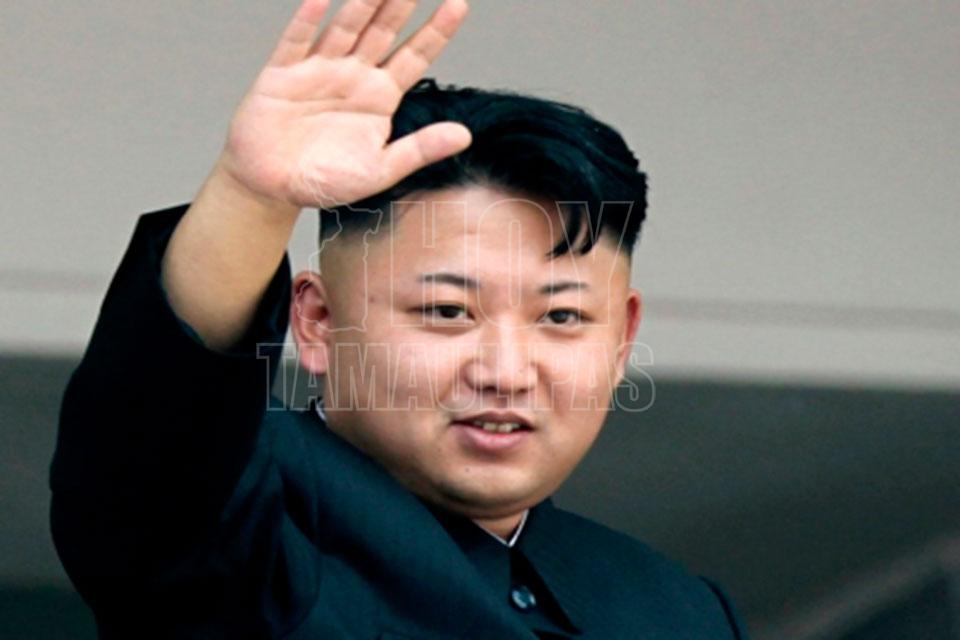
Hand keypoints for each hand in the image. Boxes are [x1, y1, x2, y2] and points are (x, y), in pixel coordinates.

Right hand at [219, 0, 471, 208]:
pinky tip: (321, 0)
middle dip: (400, 4)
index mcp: (380, 97)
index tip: (458, 5)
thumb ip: (419, 150)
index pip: (414, 56)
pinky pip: (297, 41)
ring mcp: (319, 70)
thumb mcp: (380, 170)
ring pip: (345, 28)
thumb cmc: (326, 181)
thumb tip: (464, 136)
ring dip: (361, 3)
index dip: (436, 31)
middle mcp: (353, 76)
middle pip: (383, 31)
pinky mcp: (283, 74)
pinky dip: (308, 20)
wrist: (273, 188)